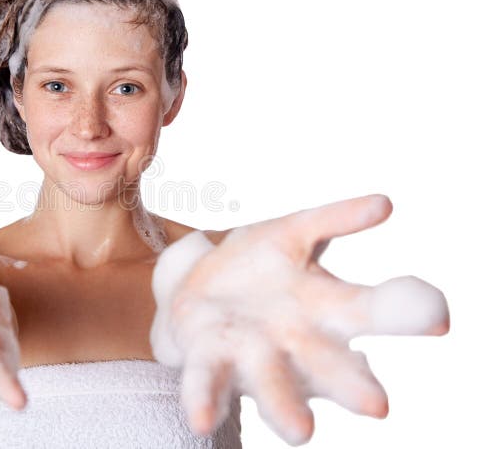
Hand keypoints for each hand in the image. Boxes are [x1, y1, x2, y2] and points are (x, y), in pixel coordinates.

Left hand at [150, 194, 448, 444]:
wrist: (191, 286)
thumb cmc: (253, 265)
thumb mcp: (290, 234)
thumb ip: (333, 220)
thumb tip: (383, 205)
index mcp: (322, 307)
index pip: (371, 311)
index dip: (406, 314)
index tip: (439, 317)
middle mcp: (294, 340)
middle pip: (328, 363)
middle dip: (351, 384)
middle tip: (377, 405)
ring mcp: (250, 353)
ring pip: (272, 382)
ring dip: (285, 407)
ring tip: (301, 431)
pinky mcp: (208, 359)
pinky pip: (205, 382)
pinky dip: (205, 400)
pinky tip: (201, 419)